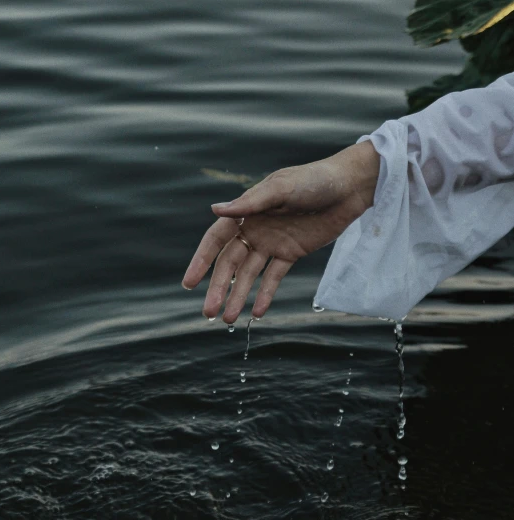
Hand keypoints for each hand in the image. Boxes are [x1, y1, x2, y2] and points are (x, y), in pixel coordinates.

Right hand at [182, 140, 379, 322]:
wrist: (349, 187)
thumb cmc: (314, 180)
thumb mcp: (281, 189)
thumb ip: (249, 203)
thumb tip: (215, 210)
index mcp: (246, 211)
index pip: (216, 240)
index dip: (201, 261)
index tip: (189, 283)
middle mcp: (255, 229)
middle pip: (230, 263)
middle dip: (218, 288)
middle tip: (208, 312)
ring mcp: (272, 243)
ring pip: (249, 275)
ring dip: (238, 296)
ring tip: (229, 318)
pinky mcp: (291, 253)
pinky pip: (274, 277)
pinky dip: (265, 294)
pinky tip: (256, 312)